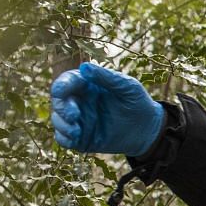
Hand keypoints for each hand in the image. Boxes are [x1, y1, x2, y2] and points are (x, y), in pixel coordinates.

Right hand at [50, 62, 164, 155]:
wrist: (148, 129)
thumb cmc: (137, 102)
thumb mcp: (128, 87)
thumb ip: (107, 77)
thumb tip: (84, 67)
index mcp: (87, 86)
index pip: (67, 82)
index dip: (61, 85)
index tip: (60, 90)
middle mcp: (79, 101)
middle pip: (59, 101)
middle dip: (62, 108)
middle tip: (74, 115)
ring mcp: (78, 120)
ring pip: (58, 120)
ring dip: (62, 125)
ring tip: (76, 130)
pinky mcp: (80, 138)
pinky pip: (63, 139)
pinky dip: (64, 138)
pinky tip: (75, 138)